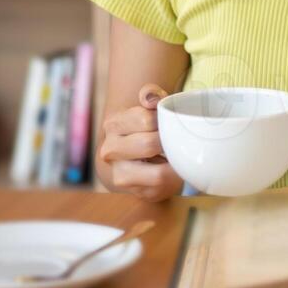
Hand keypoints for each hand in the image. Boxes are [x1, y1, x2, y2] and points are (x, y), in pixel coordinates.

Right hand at [98, 83, 186, 202]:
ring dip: (173, 164)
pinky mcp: (136, 192)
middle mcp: (110, 150)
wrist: (131, 156)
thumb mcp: (148, 106)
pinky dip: (174, 179)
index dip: (163, 119)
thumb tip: (151, 99)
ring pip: (157, 174)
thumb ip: (151, 94)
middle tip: (176, 139)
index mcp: (113, 124)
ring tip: (177, 156)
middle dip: (168, 141)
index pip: (145, 118)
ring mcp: (120, 174)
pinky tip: (173, 169)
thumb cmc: (145, 126)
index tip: (169, 121)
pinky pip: (163, 188)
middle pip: (149, 144)